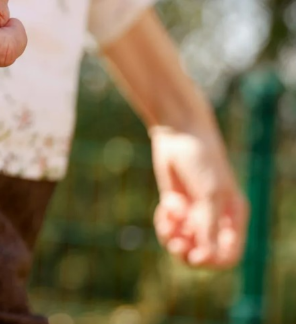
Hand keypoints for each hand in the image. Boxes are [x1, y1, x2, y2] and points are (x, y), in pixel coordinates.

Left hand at [150, 126, 248, 267]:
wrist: (180, 136)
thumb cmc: (202, 163)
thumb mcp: (209, 195)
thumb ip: (208, 226)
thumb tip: (206, 258)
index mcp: (233, 219)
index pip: (228, 256)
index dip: (211, 262)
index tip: (194, 255)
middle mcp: (215, 220)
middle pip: (202, 255)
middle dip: (186, 252)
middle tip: (175, 242)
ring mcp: (194, 215)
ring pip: (182, 244)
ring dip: (172, 237)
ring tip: (168, 218)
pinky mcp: (175, 208)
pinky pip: (169, 229)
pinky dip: (165, 223)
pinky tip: (165, 205)